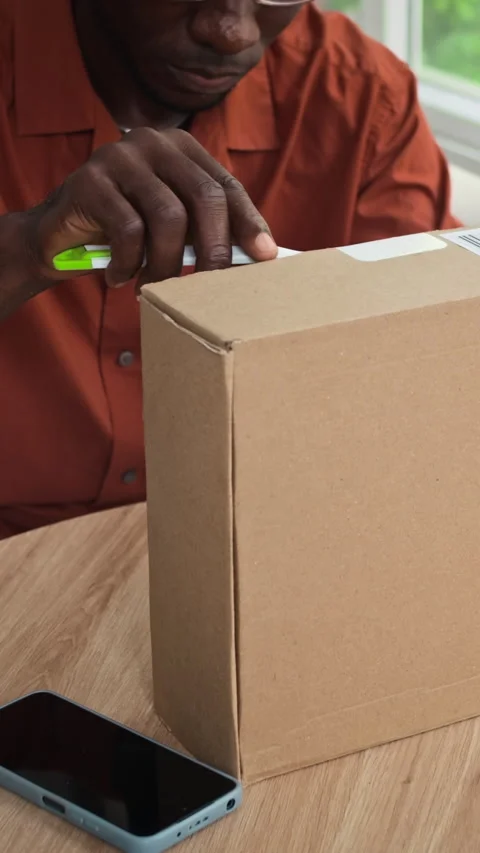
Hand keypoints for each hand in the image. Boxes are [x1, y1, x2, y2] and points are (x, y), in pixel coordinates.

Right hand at [22, 127, 277, 287]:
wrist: (59, 234)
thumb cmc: (126, 232)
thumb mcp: (172, 227)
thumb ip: (206, 230)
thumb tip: (259, 258)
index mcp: (182, 149)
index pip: (226, 186)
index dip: (249, 222)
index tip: (265, 257)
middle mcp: (154, 143)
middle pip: (203, 196)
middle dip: (214, 249)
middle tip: (210, 288)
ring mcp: (120, 156)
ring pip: (168, 217)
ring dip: (165, 264)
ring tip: (152, 288)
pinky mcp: (90, 180)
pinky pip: (128, 230)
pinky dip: (128, 263)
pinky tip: (119, 277)